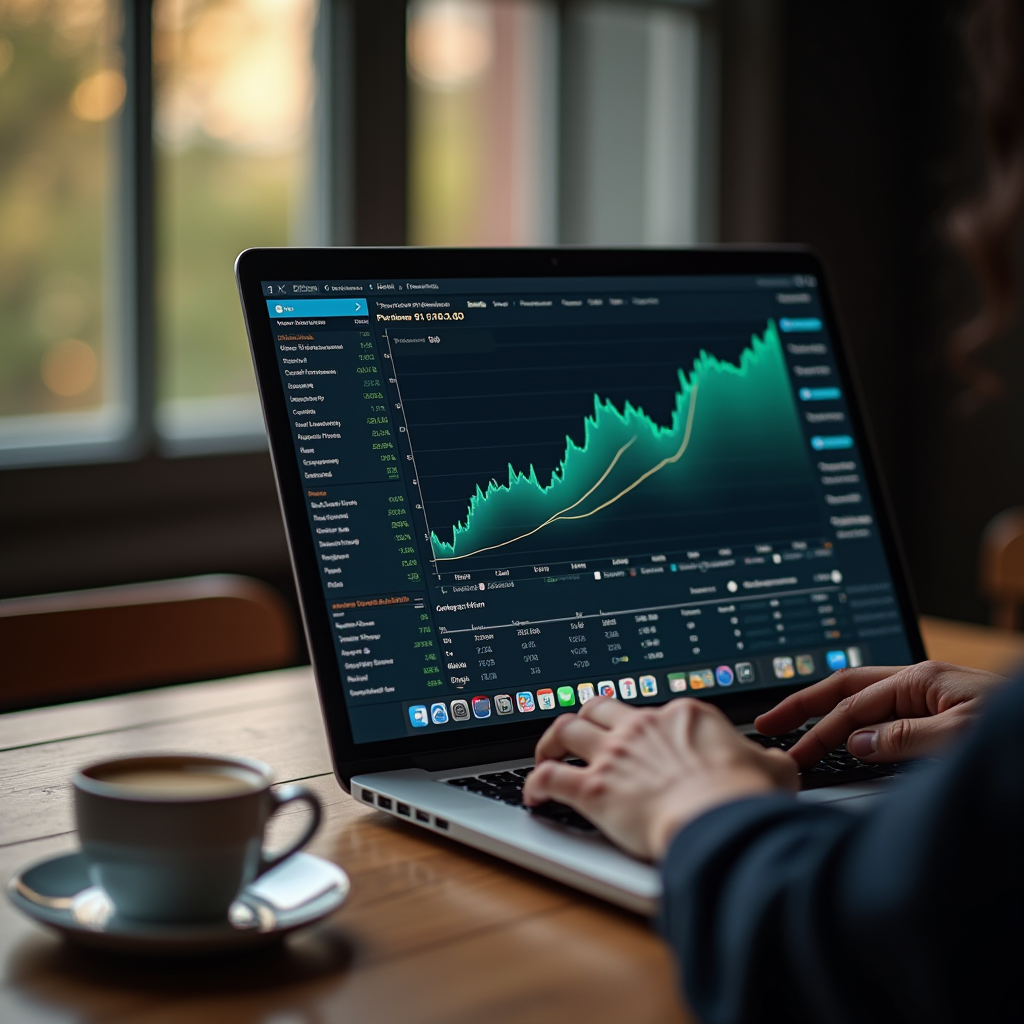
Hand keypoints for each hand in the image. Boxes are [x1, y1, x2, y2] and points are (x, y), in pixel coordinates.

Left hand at [522, 697, 797, 860]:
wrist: (722, 819)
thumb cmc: (745, 796)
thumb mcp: (773, 769)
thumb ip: (765, 760)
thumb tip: (773, 763)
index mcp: (681, 717)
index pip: (650, 711)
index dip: (640, 726)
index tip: (637, 740)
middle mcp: (641, 727)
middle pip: (598, 708)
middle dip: (585, 717)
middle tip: (580, 733)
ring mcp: (614, 756)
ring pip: (567, 729)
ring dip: (551, 740)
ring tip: (546, 753)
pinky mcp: (594, 790)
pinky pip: (551, 778)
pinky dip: (536, 783)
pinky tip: (534, 795)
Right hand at [754, 660, 1007, 769]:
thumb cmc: (1016, 731)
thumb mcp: (960, 739)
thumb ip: (905, 738)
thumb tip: (857, 742)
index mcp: (922, 681)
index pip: (854, 706)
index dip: (818, 731)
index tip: (791, 753)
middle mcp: (922, 682)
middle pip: (847, 686)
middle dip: (804, 704)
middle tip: (767, 721)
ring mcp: (931, 695)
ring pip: (865, 695)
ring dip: (826, 709)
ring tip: (793, 723)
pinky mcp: (941, 712)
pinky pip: (885, 711)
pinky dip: (855, 719)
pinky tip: (846, 730)